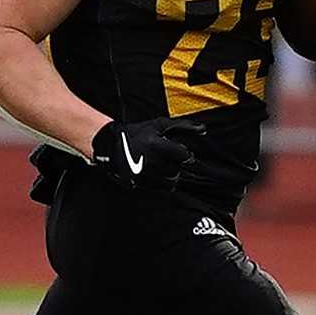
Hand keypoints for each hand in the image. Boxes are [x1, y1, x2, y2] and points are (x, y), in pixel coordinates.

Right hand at [90, 118, 206, 191]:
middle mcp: (150, 162)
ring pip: (172, 181)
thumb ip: (183, 125)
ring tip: (161, 165)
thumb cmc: (137, 134)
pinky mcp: (140, 185)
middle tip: (165, 157)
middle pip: (178, 170)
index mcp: (155, 145)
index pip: (184, 156)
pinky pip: (163, 189)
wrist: (111, 147)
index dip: (183, 154)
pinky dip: (164, 183)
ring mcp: (144, 175)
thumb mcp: (158, 125)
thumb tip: (204, 130)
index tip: (179, 152)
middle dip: (175, 164)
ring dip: (171, 174)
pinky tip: (156, 173)